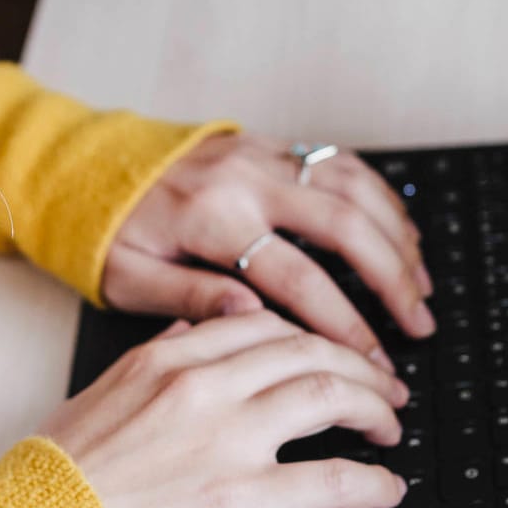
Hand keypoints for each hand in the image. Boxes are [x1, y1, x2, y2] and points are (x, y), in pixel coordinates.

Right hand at [40, 311, 409, 507]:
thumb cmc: (54, 486)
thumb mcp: (96, 400)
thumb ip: (152, 360)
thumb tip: (194, 329)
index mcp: (164, 360)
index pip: (260, 324)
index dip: (307, 336)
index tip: (326, 352)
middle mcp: (201, 388)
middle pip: (307, 351)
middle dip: (356, 364)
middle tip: (380, 386)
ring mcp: (226, 440)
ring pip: (329, 395)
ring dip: (372, 409)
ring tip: (388, 426)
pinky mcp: (244, 500)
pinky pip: (331, 479)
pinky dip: (371, 482)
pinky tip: (385, 489)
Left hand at [103, 133, 434, 367]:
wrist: (86, 166)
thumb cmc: (106, 234)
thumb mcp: (128, 279)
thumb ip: (191, 299)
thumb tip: (254, 318)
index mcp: (212, 221)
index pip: (298, 279)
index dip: (345, 324)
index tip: (373, 362)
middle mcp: (245, 181)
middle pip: (343, 226)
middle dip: (391, 280)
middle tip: (419, 326)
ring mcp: (261, 155)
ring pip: (352, 188)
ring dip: (397, 237)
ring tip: (421, 286)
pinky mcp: (268, 144)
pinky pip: (340, 163)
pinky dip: (379, 198)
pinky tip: (398, 233)